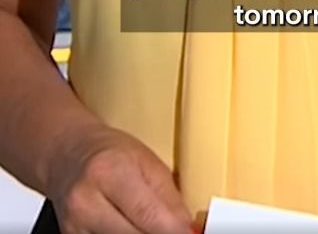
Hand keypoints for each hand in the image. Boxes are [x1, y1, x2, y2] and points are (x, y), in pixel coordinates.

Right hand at [47, 121, 195, 233]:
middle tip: (175, 229)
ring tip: (152, 224)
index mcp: (109, 172)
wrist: (67, 152)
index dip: (176, 231)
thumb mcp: (147, 160)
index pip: (149, 216)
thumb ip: (170, 197)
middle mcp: (86, 202)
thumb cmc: (110, 151)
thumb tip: (190, 229)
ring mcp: (74, 226)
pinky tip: (132, 228)